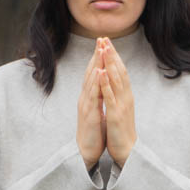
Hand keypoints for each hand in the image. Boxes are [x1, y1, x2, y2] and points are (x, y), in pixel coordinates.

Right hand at [76, 45, 105, 168]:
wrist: (86, 150)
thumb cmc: (92, 131)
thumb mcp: (96, 110)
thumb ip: (97, 96)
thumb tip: (101, 84)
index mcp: (89, 96)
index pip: (93, 73)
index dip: (98, 58)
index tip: (103, 43)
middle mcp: (85, 97)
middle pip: (90, 73)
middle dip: (96, 55)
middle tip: (101, 39)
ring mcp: (86, 105)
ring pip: (91, 81)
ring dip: (96, 64)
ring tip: (101, 50)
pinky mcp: (89, 114)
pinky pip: (93, 96)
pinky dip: (96, 83)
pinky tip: (99, 72)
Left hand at [99, 38, 136, 166]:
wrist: (127, 150)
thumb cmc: (122, 130)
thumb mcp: (121, 108)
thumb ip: (119, 94)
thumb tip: (117, 81)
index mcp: (126, 95)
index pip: (120, 71)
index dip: (114, 56)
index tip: (107, 42)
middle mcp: (126, 97)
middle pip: (119, 71)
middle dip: (112, 54)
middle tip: (105, 38)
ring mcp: (122, 105)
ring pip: (116, 79)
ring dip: (109, 63)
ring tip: (104, 48)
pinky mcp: (116, 114)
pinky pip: (110, 96)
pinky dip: (105, 82)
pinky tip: (101, 72)